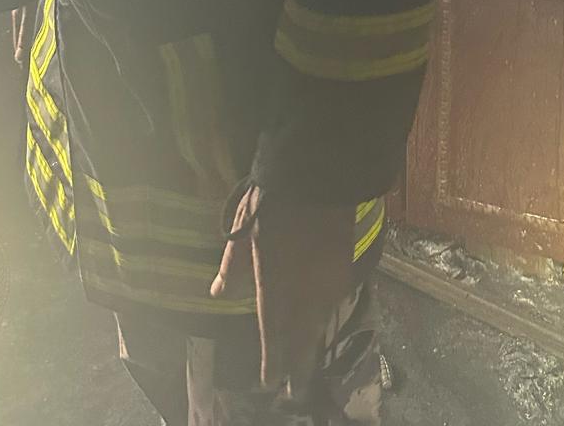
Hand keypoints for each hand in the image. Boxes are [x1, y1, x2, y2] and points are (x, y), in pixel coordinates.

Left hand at [210, 186, 356, 397]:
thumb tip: (218, 294)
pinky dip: (329, 312)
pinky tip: (327, 315)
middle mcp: (303, 292)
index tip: (270, 383)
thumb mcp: (241, 234)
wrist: (315, 174)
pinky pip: (336, 298)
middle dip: (298, 365)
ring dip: (314, 341)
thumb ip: (232, 269)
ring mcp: (328, 279)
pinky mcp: (345, 263)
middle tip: (297, 391)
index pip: (272, 335)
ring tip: (309, 359)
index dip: (272, 362)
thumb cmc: (269, 202)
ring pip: (321, 320)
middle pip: (301, 337)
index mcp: (274, 287)